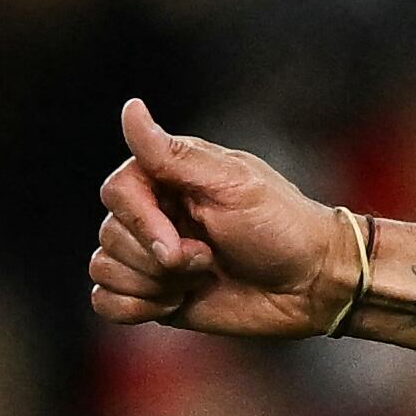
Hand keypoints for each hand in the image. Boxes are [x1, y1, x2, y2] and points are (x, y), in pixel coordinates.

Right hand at [88, 98, 354, 339]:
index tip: (179, 246)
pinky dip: (135, 307)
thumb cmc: (281, 226)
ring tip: (198, 278)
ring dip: (152, 284)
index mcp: (168, 176)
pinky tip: (176, 300)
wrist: (310, 285)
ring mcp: (151, 254)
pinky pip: (107, 301)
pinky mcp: (153, 293)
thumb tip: (130, 108)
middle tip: (208, 260)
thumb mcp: (232, 184)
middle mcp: (154, 211)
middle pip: (109, 235)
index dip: (142, 224)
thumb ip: (172, 155)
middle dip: (157, 260)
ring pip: (104, 268)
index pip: (115, 193)